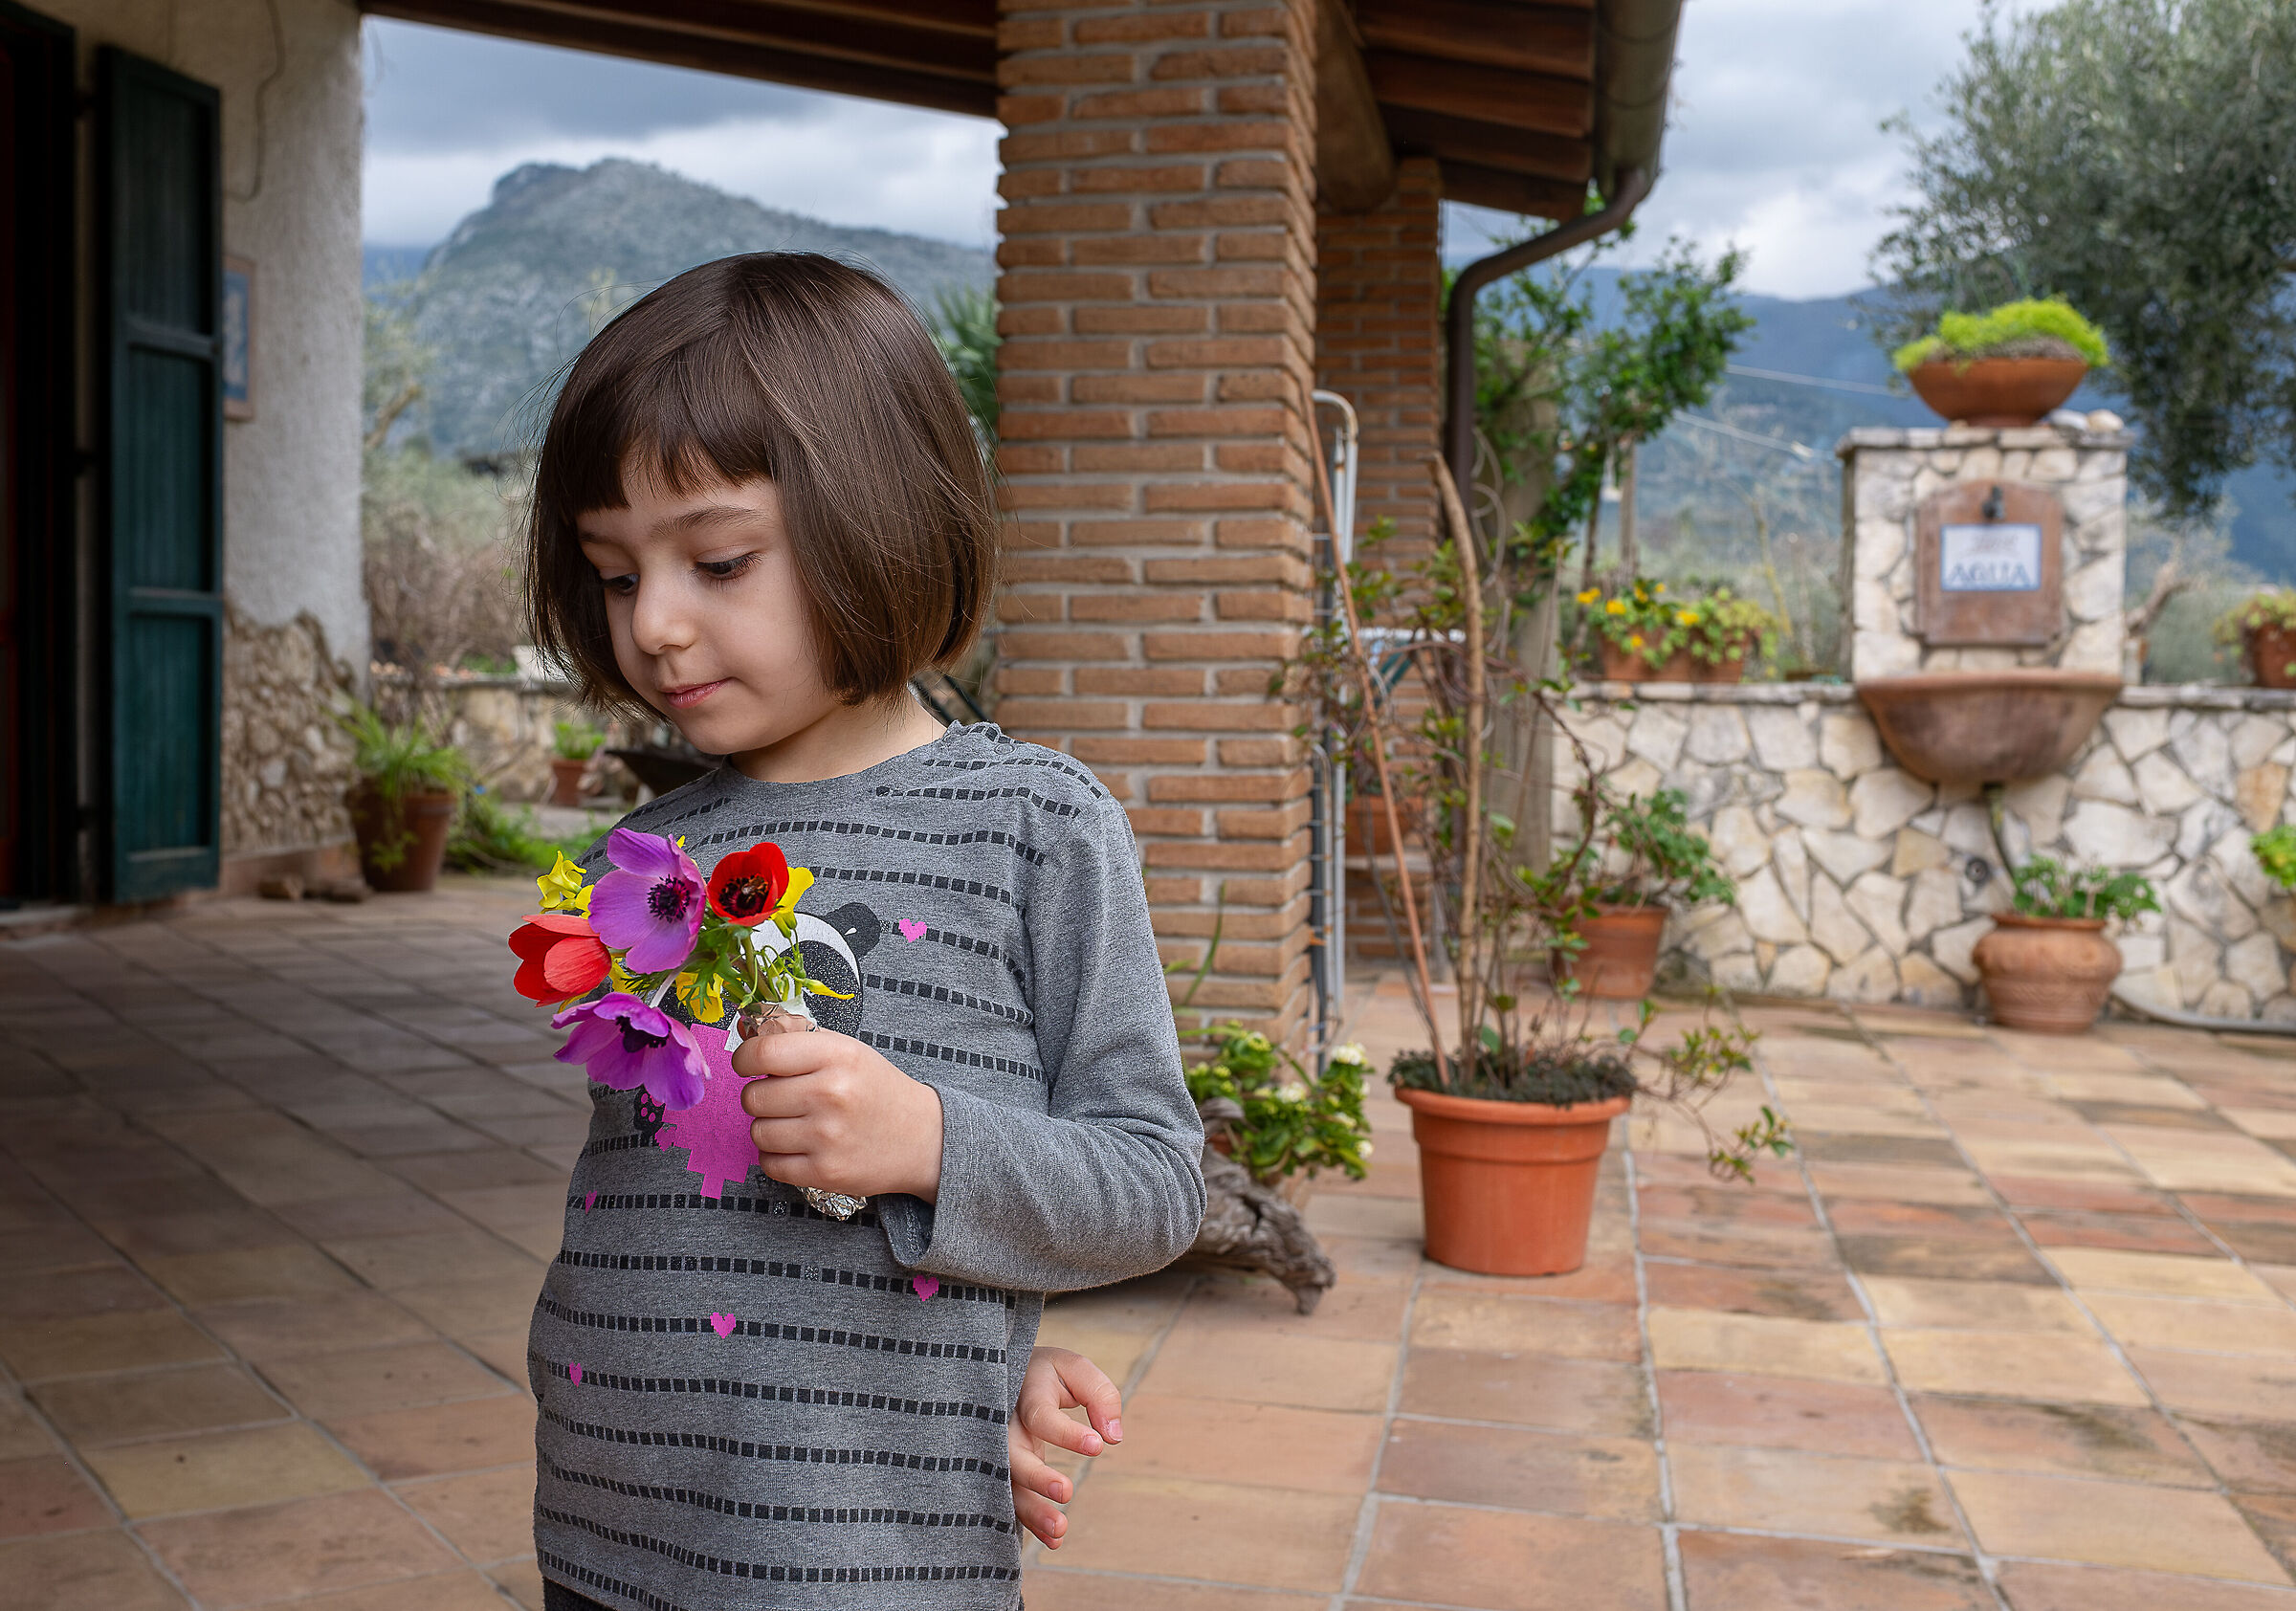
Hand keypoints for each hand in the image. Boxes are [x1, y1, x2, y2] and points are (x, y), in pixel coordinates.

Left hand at [734, 1014, 944, 1200]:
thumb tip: (746, 1026)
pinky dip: (777, 1156)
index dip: (744, 1058)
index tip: (749, 1064)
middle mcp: (831, 1094)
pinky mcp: (825, 1172)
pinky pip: (769, 1164)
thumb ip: (797, 1035)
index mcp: (837, 1055)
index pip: (764, 1052)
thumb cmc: (876, 1089)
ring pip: (757, 1132)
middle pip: (753, 1096)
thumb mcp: (845, 1049)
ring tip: (796, 1123)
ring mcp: (827, 1137)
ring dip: (769, 1128)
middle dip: (761, 1096)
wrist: (923, 1138)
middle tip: (783, 1097)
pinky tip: (800, 1146)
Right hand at [1008, 1346, 1121, 1549]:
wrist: (1009, 1376)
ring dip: (1032, 1511)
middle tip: (1067, 1492)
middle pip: (1012, 1456)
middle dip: (1037, 1478)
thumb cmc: (1050, 1374)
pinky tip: (1055, 1541)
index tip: (1097, 1446)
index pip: (1041, 1416)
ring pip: (1008, 1486)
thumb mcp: (1076, 1369)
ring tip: (1061, 1531)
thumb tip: (1113, 1438)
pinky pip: (1012, 1499)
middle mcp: (1004, 1424)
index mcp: (1026, 1394)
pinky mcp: (1003, 1472)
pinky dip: (1031, 1522)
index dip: (1066, 1433)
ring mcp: (998, 1451)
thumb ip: (1100, 1395)